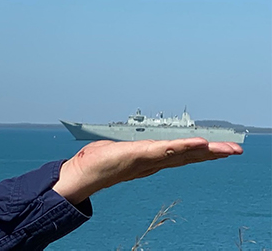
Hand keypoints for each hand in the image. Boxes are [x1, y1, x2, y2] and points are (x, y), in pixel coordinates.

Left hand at [52, 138, 242, 204]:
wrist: (80, 174)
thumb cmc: (99, 162)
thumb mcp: (121, 151)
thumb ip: (132, 149)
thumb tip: (136, 148)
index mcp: (152, 158)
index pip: (182, 154)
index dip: (203, 152)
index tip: (223, 148)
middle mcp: (153, 160)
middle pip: (188, 155)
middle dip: (213, 153)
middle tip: (238, 149)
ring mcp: (147, 159)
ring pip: (181, 153)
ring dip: (204, 151)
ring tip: (225, 148)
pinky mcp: (137, 155)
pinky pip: (163, 150)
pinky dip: (182, 147)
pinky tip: (198, 144)